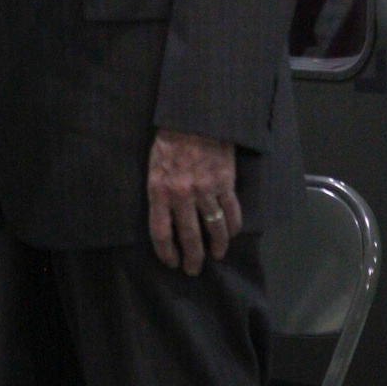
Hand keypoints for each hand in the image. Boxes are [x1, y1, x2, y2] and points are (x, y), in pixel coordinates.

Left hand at [147, 132, 241, 273]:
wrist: (194, 116)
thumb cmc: (169, 139)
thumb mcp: (154, 165)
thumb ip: (159, 191)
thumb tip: (166, 218)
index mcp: (159, 189)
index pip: (161, 232)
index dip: (166, 252)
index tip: (171, 262)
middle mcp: (182, 193)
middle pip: (189, 237)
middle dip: (192, 258)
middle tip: (193, 269)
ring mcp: (205, 189)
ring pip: (214, 228)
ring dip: (217, 246)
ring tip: (217, 254)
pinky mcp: (225, 182)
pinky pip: (231, 212)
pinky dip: (233, 227)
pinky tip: (231, 234)